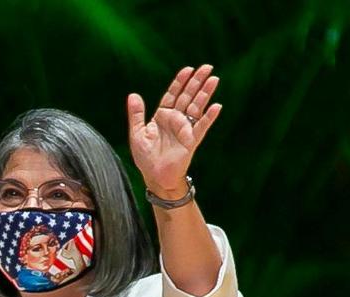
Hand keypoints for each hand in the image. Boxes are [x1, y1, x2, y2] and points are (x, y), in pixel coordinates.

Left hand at [127, 64, 220, 197]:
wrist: (154, 176)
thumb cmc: (146, 157)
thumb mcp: (137, 133)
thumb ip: (136, 114)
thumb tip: (133, 95)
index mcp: (162, 116)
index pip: (173, 94)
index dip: (180, 82)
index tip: (188, 69)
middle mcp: (176, 120)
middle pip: (188, 96)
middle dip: (197, 82)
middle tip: (207, 67)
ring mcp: (185, 129)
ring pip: (196, 107)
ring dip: (205, 93)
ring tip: (214, 79)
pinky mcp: (191, 140)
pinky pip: (201, 127)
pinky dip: (209, 117)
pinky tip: (216, 106)